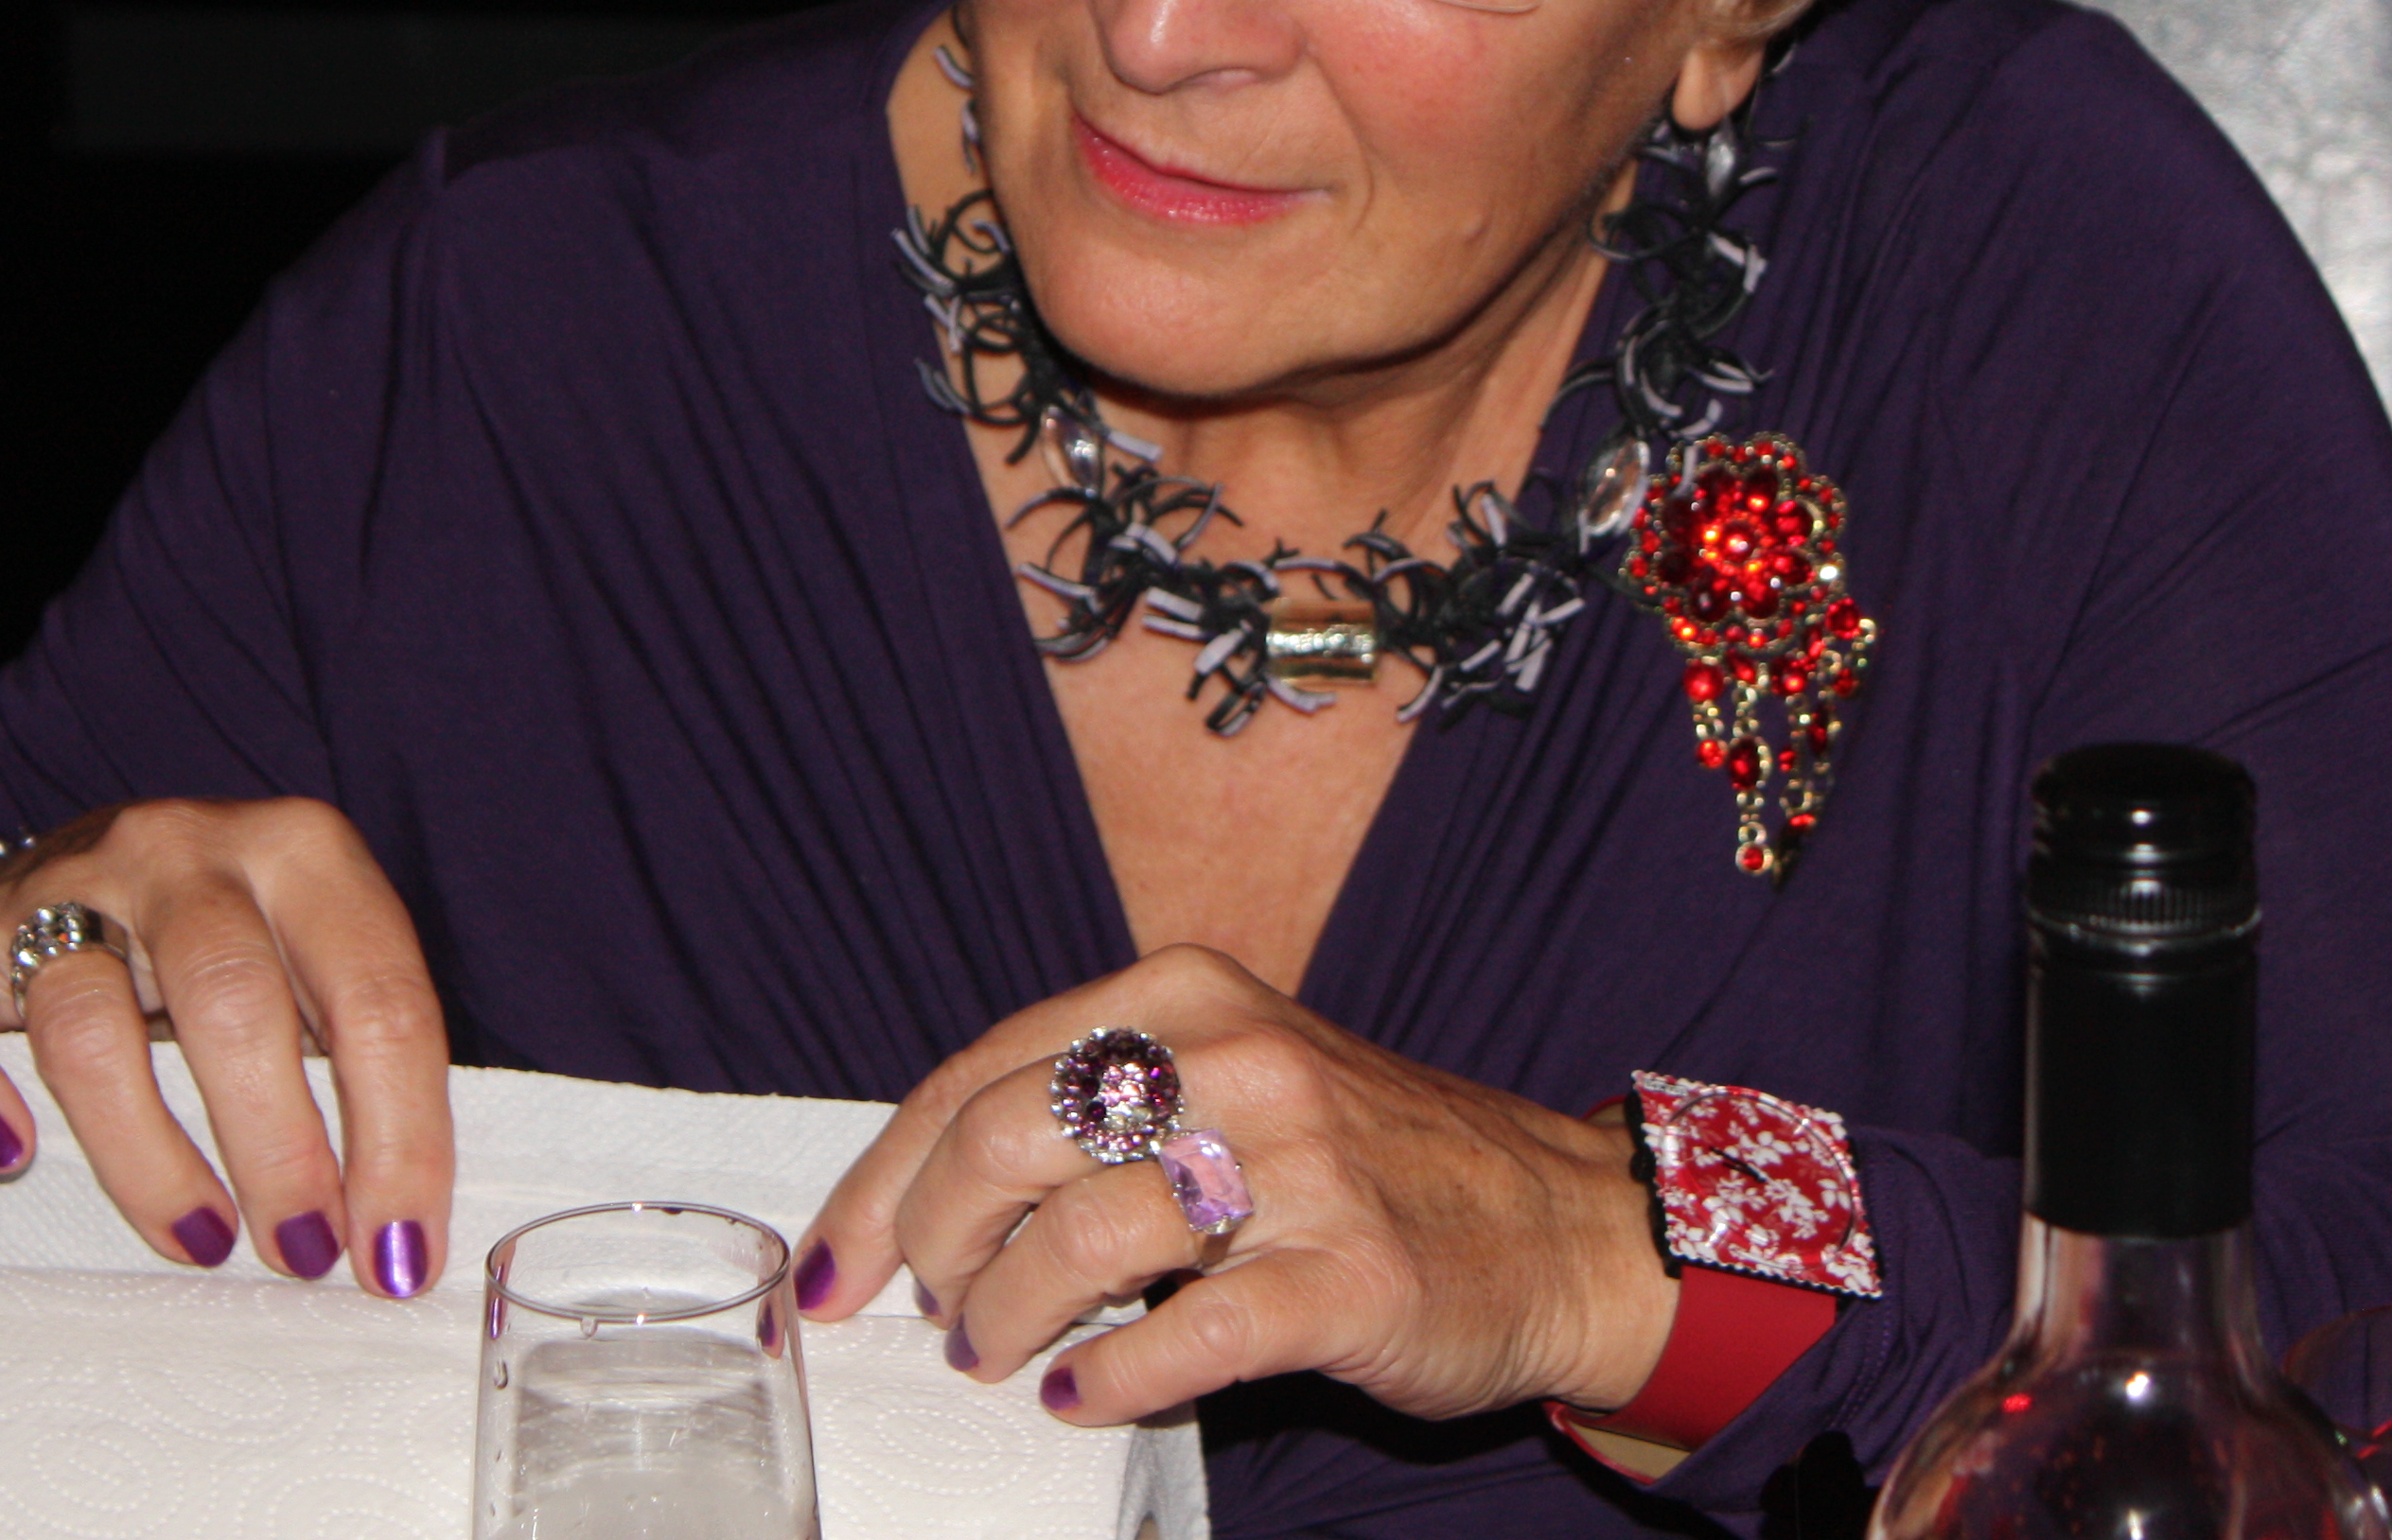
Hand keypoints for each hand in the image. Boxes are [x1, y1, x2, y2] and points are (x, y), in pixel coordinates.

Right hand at [0, 797, 452, 1295]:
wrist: (85, 863)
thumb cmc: (233, 942)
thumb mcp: (318, 964)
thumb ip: (361, 1065)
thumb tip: (402, 1235)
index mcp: (304, 853)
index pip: (376, 996)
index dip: (400, 1135)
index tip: (396, 1254)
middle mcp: (184, 849)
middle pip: (234, 1000)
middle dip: (278, 1147)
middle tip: (300, 1253)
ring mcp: (59, 882)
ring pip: (90, 1023)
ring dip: (150, 1156)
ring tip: (201, 1242)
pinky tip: (10, 1157)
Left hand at [795, 946, 1676, 1424]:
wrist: (1557, 1223)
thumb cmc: (1365, 1160)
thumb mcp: (1228, 1077)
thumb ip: (1095, 1108)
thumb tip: (925, 1200)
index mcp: (1182, 993)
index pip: (975, 1077)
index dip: (882, 1184)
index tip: (833, 1269)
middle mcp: (1234, 1057)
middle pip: (1004, 1145)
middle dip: (935, 1250)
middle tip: (942, 1316)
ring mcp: (1294, 1165)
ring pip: (1078, 1240)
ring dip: (1008, 1320)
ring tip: (1008, 1357)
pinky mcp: (1346, 1275)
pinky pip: (1184, 1336)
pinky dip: (1112, 1380)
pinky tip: (1091, 1397)